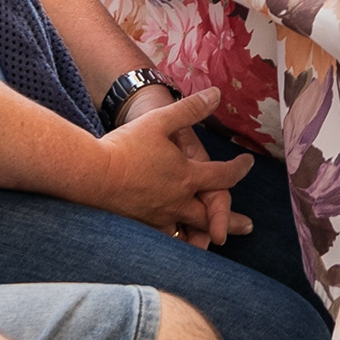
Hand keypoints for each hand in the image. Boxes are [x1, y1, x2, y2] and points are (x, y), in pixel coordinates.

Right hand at [95, 88, 250, 242]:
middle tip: (247, 226)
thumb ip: (190, 109)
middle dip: (231, 219)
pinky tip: (177, 244)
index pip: (224, 176)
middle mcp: (178, 201)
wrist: (92, 174)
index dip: (239, 169)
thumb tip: (217, 94)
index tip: (247, 164)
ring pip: (190, 232)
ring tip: (213, 243)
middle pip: (212, 214)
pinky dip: (177, 242)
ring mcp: (160, 216)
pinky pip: (166, 240)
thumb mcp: (161, 120)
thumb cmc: (126, 145)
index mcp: (188, 175)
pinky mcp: (142, 225)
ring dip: (205, 237)